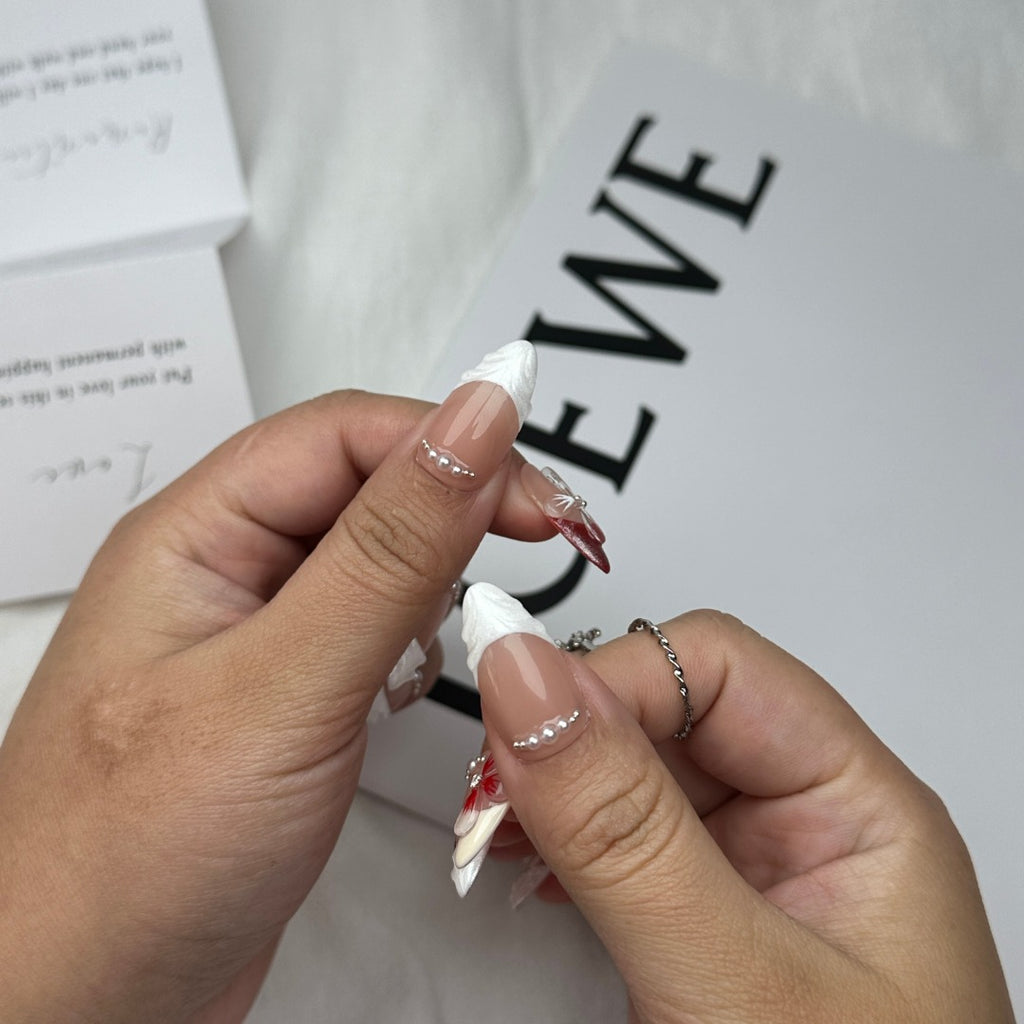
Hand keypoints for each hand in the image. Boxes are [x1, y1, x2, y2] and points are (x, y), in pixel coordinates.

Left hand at [0, 343, 559, 1022]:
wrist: (79, 1009)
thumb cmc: (122, 863)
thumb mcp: (282, 685)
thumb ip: (393, 550)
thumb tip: (474, 427)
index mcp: (196, 536)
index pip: (346, 434)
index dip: (453, 443)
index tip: (541, 492)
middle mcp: (224, 573)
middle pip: (366, 481)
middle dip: (465, 499)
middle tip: (552, 533)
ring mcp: (258, 637)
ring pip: (376, 554)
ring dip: (444, 569)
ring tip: (489, 603)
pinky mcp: (289, 697)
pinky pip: (373, 626)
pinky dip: (420, 636)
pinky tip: (425, 667)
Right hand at [461, 588, 1014, 1022]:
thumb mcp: (730, 986)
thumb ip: (623, 829)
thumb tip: (525, 678)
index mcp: (858, 804)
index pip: (717, 666)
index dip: (610, 680)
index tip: (514, 728)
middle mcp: (810, 819)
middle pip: (670, 706)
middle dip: (568, 736)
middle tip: (488, 796)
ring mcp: (754, 869)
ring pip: (633, 765)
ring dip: (552, 786)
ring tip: (493, 836)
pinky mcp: (705, 914)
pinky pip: (621, 831)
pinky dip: (559, 838)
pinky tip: (528, 869)